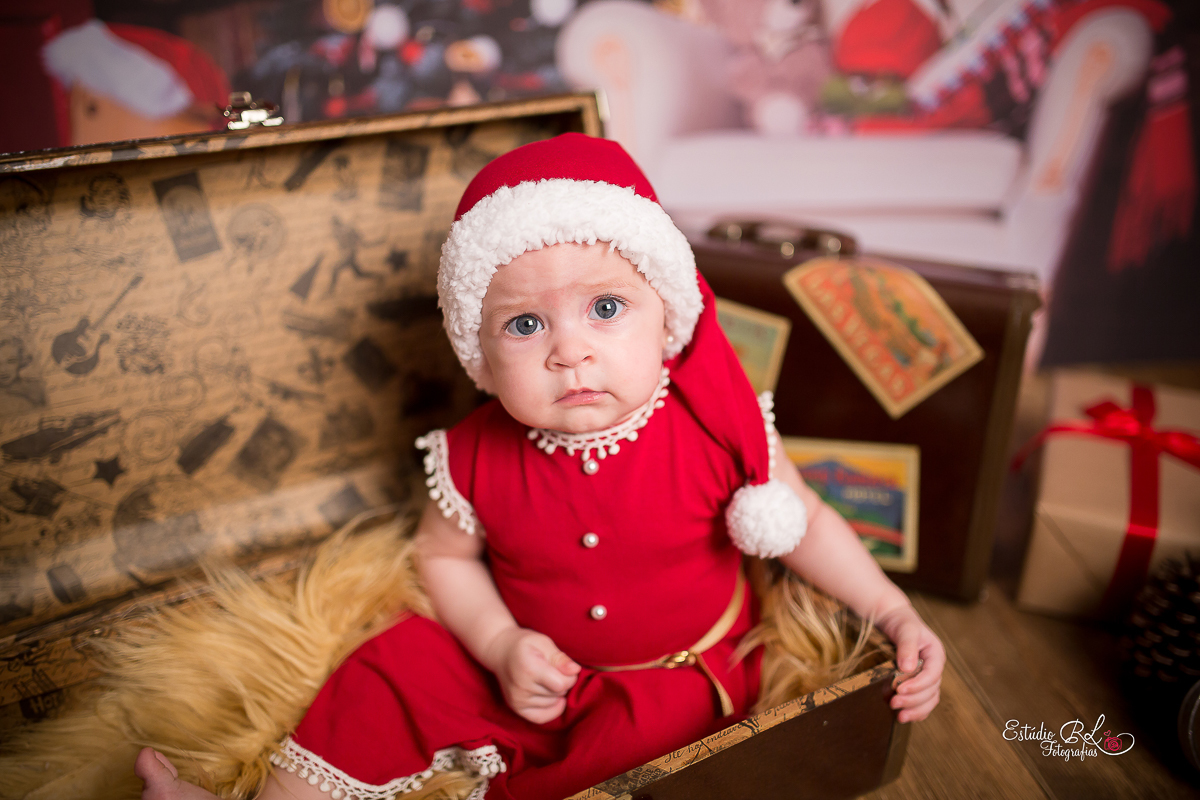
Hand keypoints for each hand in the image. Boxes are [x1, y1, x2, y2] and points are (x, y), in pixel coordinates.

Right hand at [484, 627, 580, 723]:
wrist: (500, 651)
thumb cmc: (524, 644)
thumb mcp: (543, 642)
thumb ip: (560, 658)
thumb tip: (575, 670)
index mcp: (529, 668)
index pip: (562, 684)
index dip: (569, 675)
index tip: (564, 667)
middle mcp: (521, 687)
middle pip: (558, 693)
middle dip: (562, 682)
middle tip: (553, 670)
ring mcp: (517, 699)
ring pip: (552, 704)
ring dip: (555, 694)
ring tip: (547, 679)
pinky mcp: (516, 708)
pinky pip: (541, 718)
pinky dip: (551, 710)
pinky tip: (554, 699)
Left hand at [875, 603, 944, 722]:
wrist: (891, 620)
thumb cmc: (900, 622)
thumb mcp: (905, 630)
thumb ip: (907, 646)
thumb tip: (908, 668)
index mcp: (935, 655)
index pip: (932, 675)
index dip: (918, 685)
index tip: (900, 689)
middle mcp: (933, 669)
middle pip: (930, 691)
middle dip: (913, 700)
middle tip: (894, 703)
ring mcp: (925, 678)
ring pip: (928, 700)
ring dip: (915, 710)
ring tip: (898, 716)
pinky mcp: (916, 684)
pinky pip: (921, 703)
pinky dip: (914, 711)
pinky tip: (902, 716)